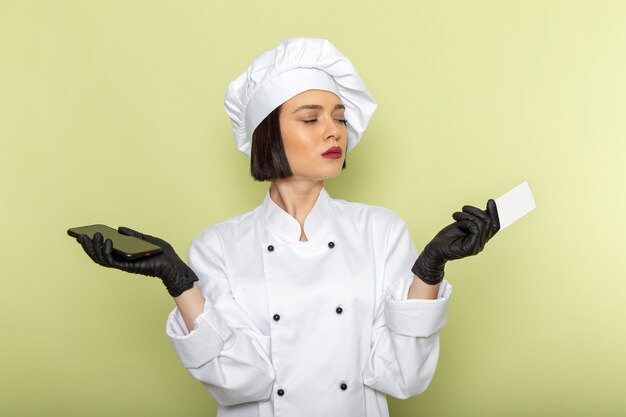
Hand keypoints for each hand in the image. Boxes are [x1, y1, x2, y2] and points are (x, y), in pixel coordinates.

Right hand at [76, 226, 197, 296]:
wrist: (173, 263)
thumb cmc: (161, 252)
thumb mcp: (145, 239)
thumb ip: (131, 235)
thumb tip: (119, 229)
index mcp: (124, 253)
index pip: (103, 250)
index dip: (91, 244)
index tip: (81, 234)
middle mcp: (121, 260)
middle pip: (98, 255)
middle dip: (88, 246)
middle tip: (80, 236)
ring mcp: (124, 264)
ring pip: (102, 259)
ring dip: (95, 248)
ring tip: (92, 236)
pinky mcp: (129, 267)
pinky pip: (114, 261)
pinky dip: (108, 252)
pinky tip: (107, 241)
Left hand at [412, 199, 499, 284]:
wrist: (435, 249)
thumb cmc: (447, 237)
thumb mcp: (463, 224)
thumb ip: (475, 219)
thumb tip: (486, 209)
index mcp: (481, 238)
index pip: (495, 226)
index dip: (494, 213)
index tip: (490, 201)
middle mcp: (481, 244)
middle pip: (490, 223)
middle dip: (477, 211)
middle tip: (464, 208)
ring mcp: (476, 247)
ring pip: (482, 225)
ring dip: (468, 216)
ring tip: (456, 215)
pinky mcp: (470, 248)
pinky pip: (475, 230)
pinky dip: (466, 222)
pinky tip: (457, 223)